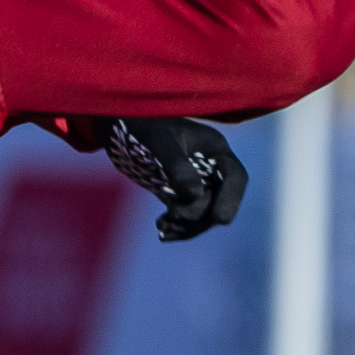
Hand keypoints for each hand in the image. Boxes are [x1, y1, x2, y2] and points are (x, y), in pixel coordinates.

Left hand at [104, 117, 248, 241]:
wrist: (119, 125)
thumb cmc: (141, 125)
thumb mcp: (157, 142)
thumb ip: (176, 165)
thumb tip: (195, 194)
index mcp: (213, 148)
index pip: (235, 176)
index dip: (231, 199)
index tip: (219, 220)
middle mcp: (210, 166)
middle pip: (219, 200)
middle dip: (199, 215)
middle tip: (171, 217)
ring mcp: (196, 180)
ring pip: (204, 212)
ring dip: (187, 225)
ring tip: (163, 227)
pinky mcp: (180, 191)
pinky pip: (187, 215)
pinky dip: (178, 225)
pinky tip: (161, 229)